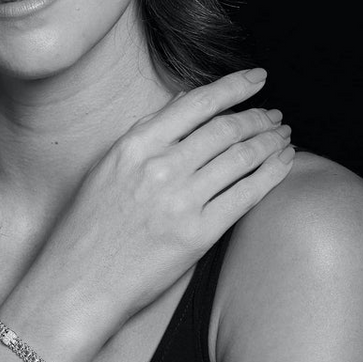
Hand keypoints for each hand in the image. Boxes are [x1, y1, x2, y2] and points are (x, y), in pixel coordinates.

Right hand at [25, 69, 292, 337]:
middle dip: (258, 117)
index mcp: (133, 146)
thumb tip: (181, 103)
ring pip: (242, 157)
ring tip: (282, 137)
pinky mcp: (197, 234)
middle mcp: (159, 167)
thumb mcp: (105, 170)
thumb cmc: (87, 229)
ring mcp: (180, 201)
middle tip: (274, 116)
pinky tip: (284, 162)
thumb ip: (142, 135)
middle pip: (226, 129)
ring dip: (271, 141)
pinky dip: (272, 173)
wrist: (78, 283)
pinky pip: (247, 194)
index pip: (196, 102)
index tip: (256, 78)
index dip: (235, 86)